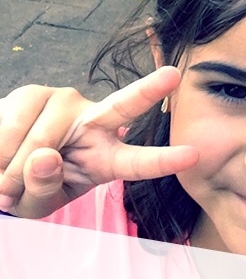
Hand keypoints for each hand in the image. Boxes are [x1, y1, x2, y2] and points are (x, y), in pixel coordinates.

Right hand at [0, 67, 198, 218]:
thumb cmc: (25, 188)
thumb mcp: (37, 204)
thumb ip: (44, 188)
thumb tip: (45, 156)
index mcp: (108, 158)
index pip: (139, 161)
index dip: (164, 160)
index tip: (193, 155)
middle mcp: (95, 124)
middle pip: (123, 106)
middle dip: (149, 90)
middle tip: (174, 75)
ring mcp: (66, 104)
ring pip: (42, 140)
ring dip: (14, 169)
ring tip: (4, 184)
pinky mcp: (34, 94)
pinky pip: (14, 126)